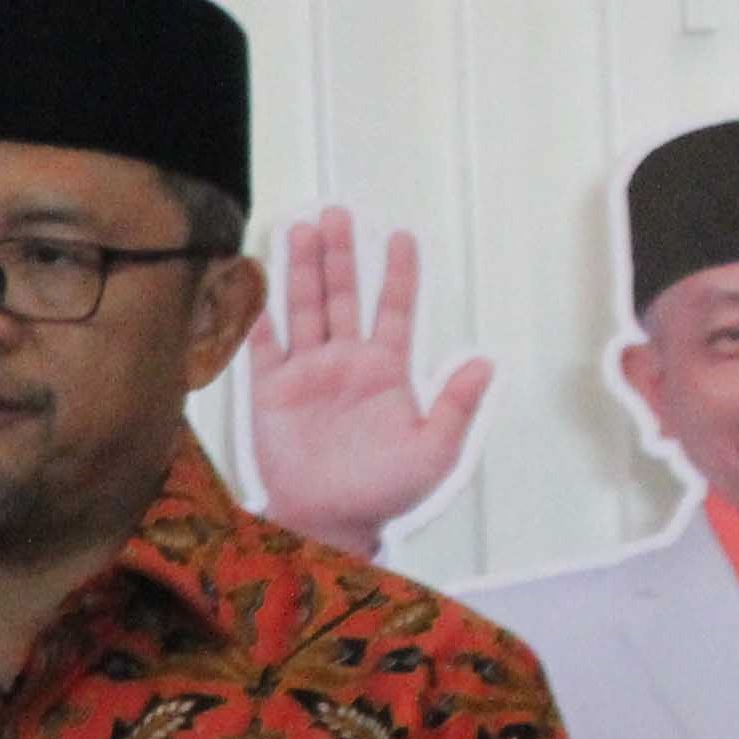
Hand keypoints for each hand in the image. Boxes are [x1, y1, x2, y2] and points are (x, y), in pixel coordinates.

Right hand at [245, 209, 491, 559]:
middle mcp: (345, 363)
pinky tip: (254, 282)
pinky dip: (256, 315)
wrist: (329, 522)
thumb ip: (457, 406)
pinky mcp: (272, 393)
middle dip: (339, 255)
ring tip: (300, 229)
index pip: (393, 308)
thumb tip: (484, 363)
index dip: (398, 273)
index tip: (401, 236)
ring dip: (301, 270)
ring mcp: (307, 375)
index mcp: (385, 370)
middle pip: (343, 295)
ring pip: (304, 309)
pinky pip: (262, 346)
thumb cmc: (383, 493)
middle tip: (336, 215)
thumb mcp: (434, 451)